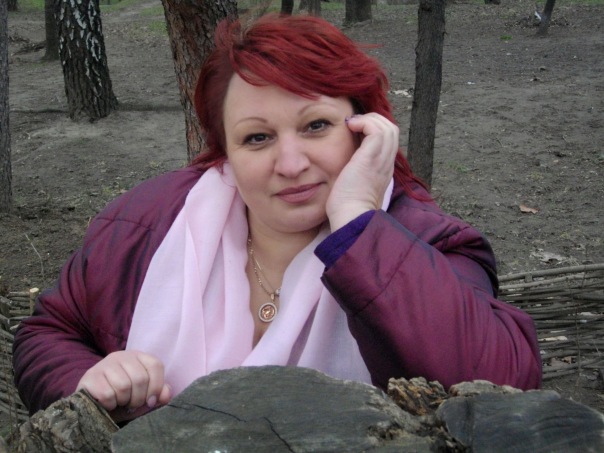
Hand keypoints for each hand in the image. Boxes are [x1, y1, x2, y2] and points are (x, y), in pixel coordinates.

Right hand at [76, 350, 170, 422]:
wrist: (93, 404)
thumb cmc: (123, 399)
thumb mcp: (143, 397)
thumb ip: (158, 394)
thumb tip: (166, 395)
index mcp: (138, 357)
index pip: (155, 365)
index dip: (156, 386)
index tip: (150, 401)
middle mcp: (121, 356)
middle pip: (140, 378)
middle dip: (138, 398)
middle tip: (131, 404)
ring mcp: (104, 364)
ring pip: (123, 386)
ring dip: (123, 401)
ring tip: (119, 402)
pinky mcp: (89, 377)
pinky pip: (107, 394)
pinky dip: (110, 404)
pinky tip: (107, 404)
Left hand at [326, 113, 397, 230]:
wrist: (350, 218)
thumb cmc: (347, 208)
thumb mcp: (354, 187)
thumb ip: (355, 173)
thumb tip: (345, 164)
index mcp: (383, 170)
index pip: (388, 141)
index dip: (375, 130)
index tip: (356, 131)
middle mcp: (386, 163)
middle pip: (392, 130)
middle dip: (374, 120)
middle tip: (355, 124)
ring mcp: (381, 160)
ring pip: (388, 127)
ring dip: (369, 119)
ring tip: (352, 124)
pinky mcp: (371, 158)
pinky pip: (376, 130)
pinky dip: (364, 122)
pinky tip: (350, 127)